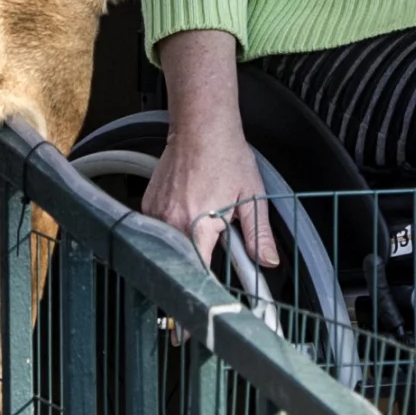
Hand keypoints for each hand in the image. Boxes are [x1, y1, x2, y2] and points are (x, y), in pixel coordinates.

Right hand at [140, 121, 275, 272]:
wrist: (201, 127)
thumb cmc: (226, 156)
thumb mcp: (252, 197)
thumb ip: (259, 234)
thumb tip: (268, 260)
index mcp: (198, 224)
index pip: (199, 271)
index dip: (208, 282)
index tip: (213, 287)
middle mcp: (171, 221)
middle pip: (184, 258)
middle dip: (200, 255)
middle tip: (214, 232)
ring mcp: (155, 212)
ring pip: (170, 244)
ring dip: (187, 239)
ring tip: (202, 212)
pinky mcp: (148, 205)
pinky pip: (159, 228)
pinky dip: (174, 225)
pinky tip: (188, 206)